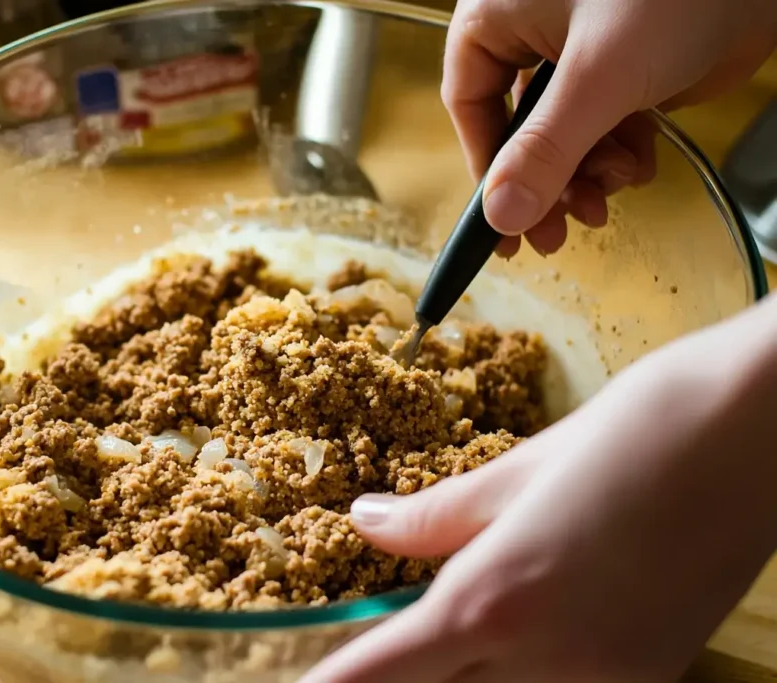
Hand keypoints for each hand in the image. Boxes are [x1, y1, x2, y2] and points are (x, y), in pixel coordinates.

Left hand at [301, 295, 776, 682]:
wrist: (763, 432)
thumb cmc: (639, 429)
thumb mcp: (521, 468)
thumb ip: (434, 516)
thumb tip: (366, 524)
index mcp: (497, 601)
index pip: (380, 674)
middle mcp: (550, 662)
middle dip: (399, 675)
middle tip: (388, 636)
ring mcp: (609, 681)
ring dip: (459, 674)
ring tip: (447, 625)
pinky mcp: (652, 676)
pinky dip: (520, 673)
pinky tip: (519, 630)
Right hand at [441, 0, 776, 256]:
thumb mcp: (599, 77)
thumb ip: (546, 152)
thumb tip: (502, 217)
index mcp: (499, 16)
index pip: (471, 104)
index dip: (487, 167)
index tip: (503, 220)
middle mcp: (532, 31)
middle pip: (517, 128)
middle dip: (545, 182)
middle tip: (554, 234)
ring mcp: (580, 50)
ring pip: (562, 134)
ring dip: (585, 174)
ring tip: (609, 194)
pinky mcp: (624, 66)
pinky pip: (602, 126)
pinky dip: (618, 153)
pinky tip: (638, 165)